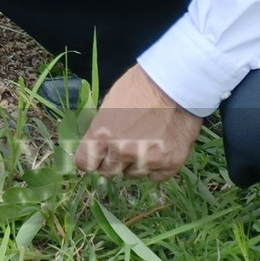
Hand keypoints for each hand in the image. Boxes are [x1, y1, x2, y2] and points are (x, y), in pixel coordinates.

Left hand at [73, 65, 200, 181]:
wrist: (175, 83)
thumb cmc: (138, 86)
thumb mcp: (109, 103)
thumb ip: (101, 129)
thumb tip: (95, 146)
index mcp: (102, 135)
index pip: (84, 163)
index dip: (89, 159)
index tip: (95, 156)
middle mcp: (122, 152)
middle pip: (108, 172)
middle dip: (111, 161)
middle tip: (121, 145)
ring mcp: (148, 160)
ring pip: (132, 174)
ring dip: (134, 163)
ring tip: (144, 142)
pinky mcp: (170, 164)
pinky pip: (155, 177)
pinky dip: (155, 167)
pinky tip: (159, 149)